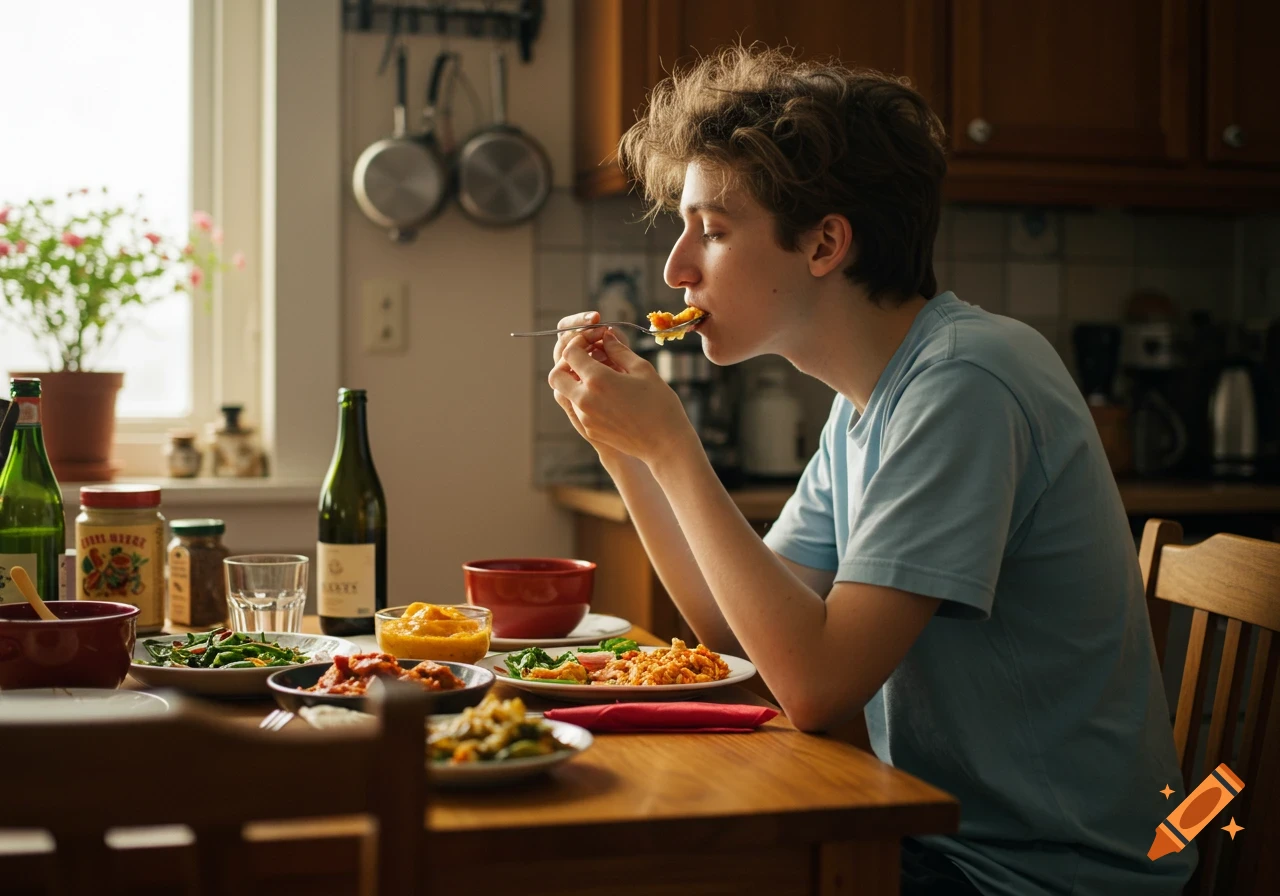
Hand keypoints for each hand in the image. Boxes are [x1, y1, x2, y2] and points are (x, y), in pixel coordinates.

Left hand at [547, 329, 698, 468]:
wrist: (665, 443)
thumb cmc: (659, 403)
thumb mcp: (642, 369)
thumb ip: (619, 350)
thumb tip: (605, 336)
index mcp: (597, 380)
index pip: (570, 353)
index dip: (580, 341)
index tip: (594, 340)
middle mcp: (585, 399)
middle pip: (556, 375)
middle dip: (567, 363)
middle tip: (587, 358)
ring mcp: (585, 417)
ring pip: (564, 393)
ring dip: (576, 381)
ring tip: (601, 376)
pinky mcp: (589, 430)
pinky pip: (577, 408)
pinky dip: (585, 397)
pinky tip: (607, 394)